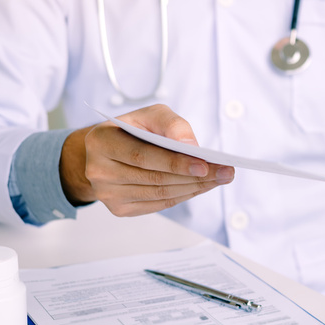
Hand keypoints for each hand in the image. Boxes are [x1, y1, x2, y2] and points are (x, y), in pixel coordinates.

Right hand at [60, 104, 233, 215]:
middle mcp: (99, 171)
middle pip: (155, 178)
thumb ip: (171, 124)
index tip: (205, 164)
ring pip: (160, 194)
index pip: (142, 156)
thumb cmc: (132, 130)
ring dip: (194, 188)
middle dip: (194, 176)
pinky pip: (159, 204)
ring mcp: (108, 194)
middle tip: (225, 172)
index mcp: (101, 141)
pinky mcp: (120, 209)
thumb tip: (191, 146)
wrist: (106, 152)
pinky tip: (202, 186)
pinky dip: (184, 196)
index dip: (175, 162)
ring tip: (220, 178)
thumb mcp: (149, 115)